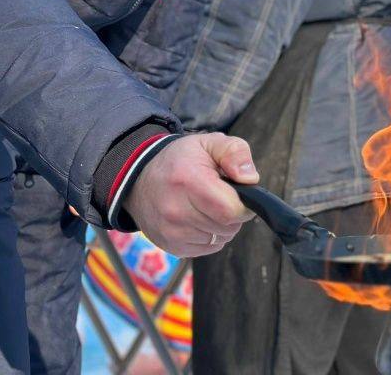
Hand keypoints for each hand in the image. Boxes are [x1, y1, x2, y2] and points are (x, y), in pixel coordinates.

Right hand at [121, 133, 257, 256]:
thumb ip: (235, 152)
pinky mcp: (172, 247)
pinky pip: (208, 248)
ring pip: (220, 239)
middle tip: (219, 195)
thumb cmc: (181, 160)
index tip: (237, 192)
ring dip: (221, 225)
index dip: (243, 203)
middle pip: (227, 226)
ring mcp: (172, 232)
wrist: (140, 180)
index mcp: (189, 181)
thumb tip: (250, 178)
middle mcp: (176, 211)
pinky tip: (198, 217)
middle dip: (232, 212)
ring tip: (206, 205)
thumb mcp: (209, 143)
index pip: (230, 210)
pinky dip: (210, 235)